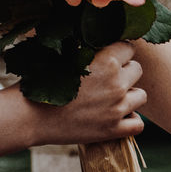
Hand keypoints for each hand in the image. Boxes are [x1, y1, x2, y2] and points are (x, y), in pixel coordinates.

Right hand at [29, 42, 146, 144]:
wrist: (30, 116)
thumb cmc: (41, 82)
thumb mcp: (65, 57)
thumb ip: (89, 50)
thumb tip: (102, 42)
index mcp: (105, 61)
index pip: (128, 48)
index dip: (119, 53)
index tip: (110, 59)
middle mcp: (116, 83)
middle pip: (137, 70)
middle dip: (125, 73)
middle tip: (107, 80)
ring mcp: (117, 108)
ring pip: (141, 96)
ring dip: (129, 96)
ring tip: (111, 99)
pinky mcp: (114, 130)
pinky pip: (138, 124)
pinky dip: (130, 121)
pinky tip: (116, 117)